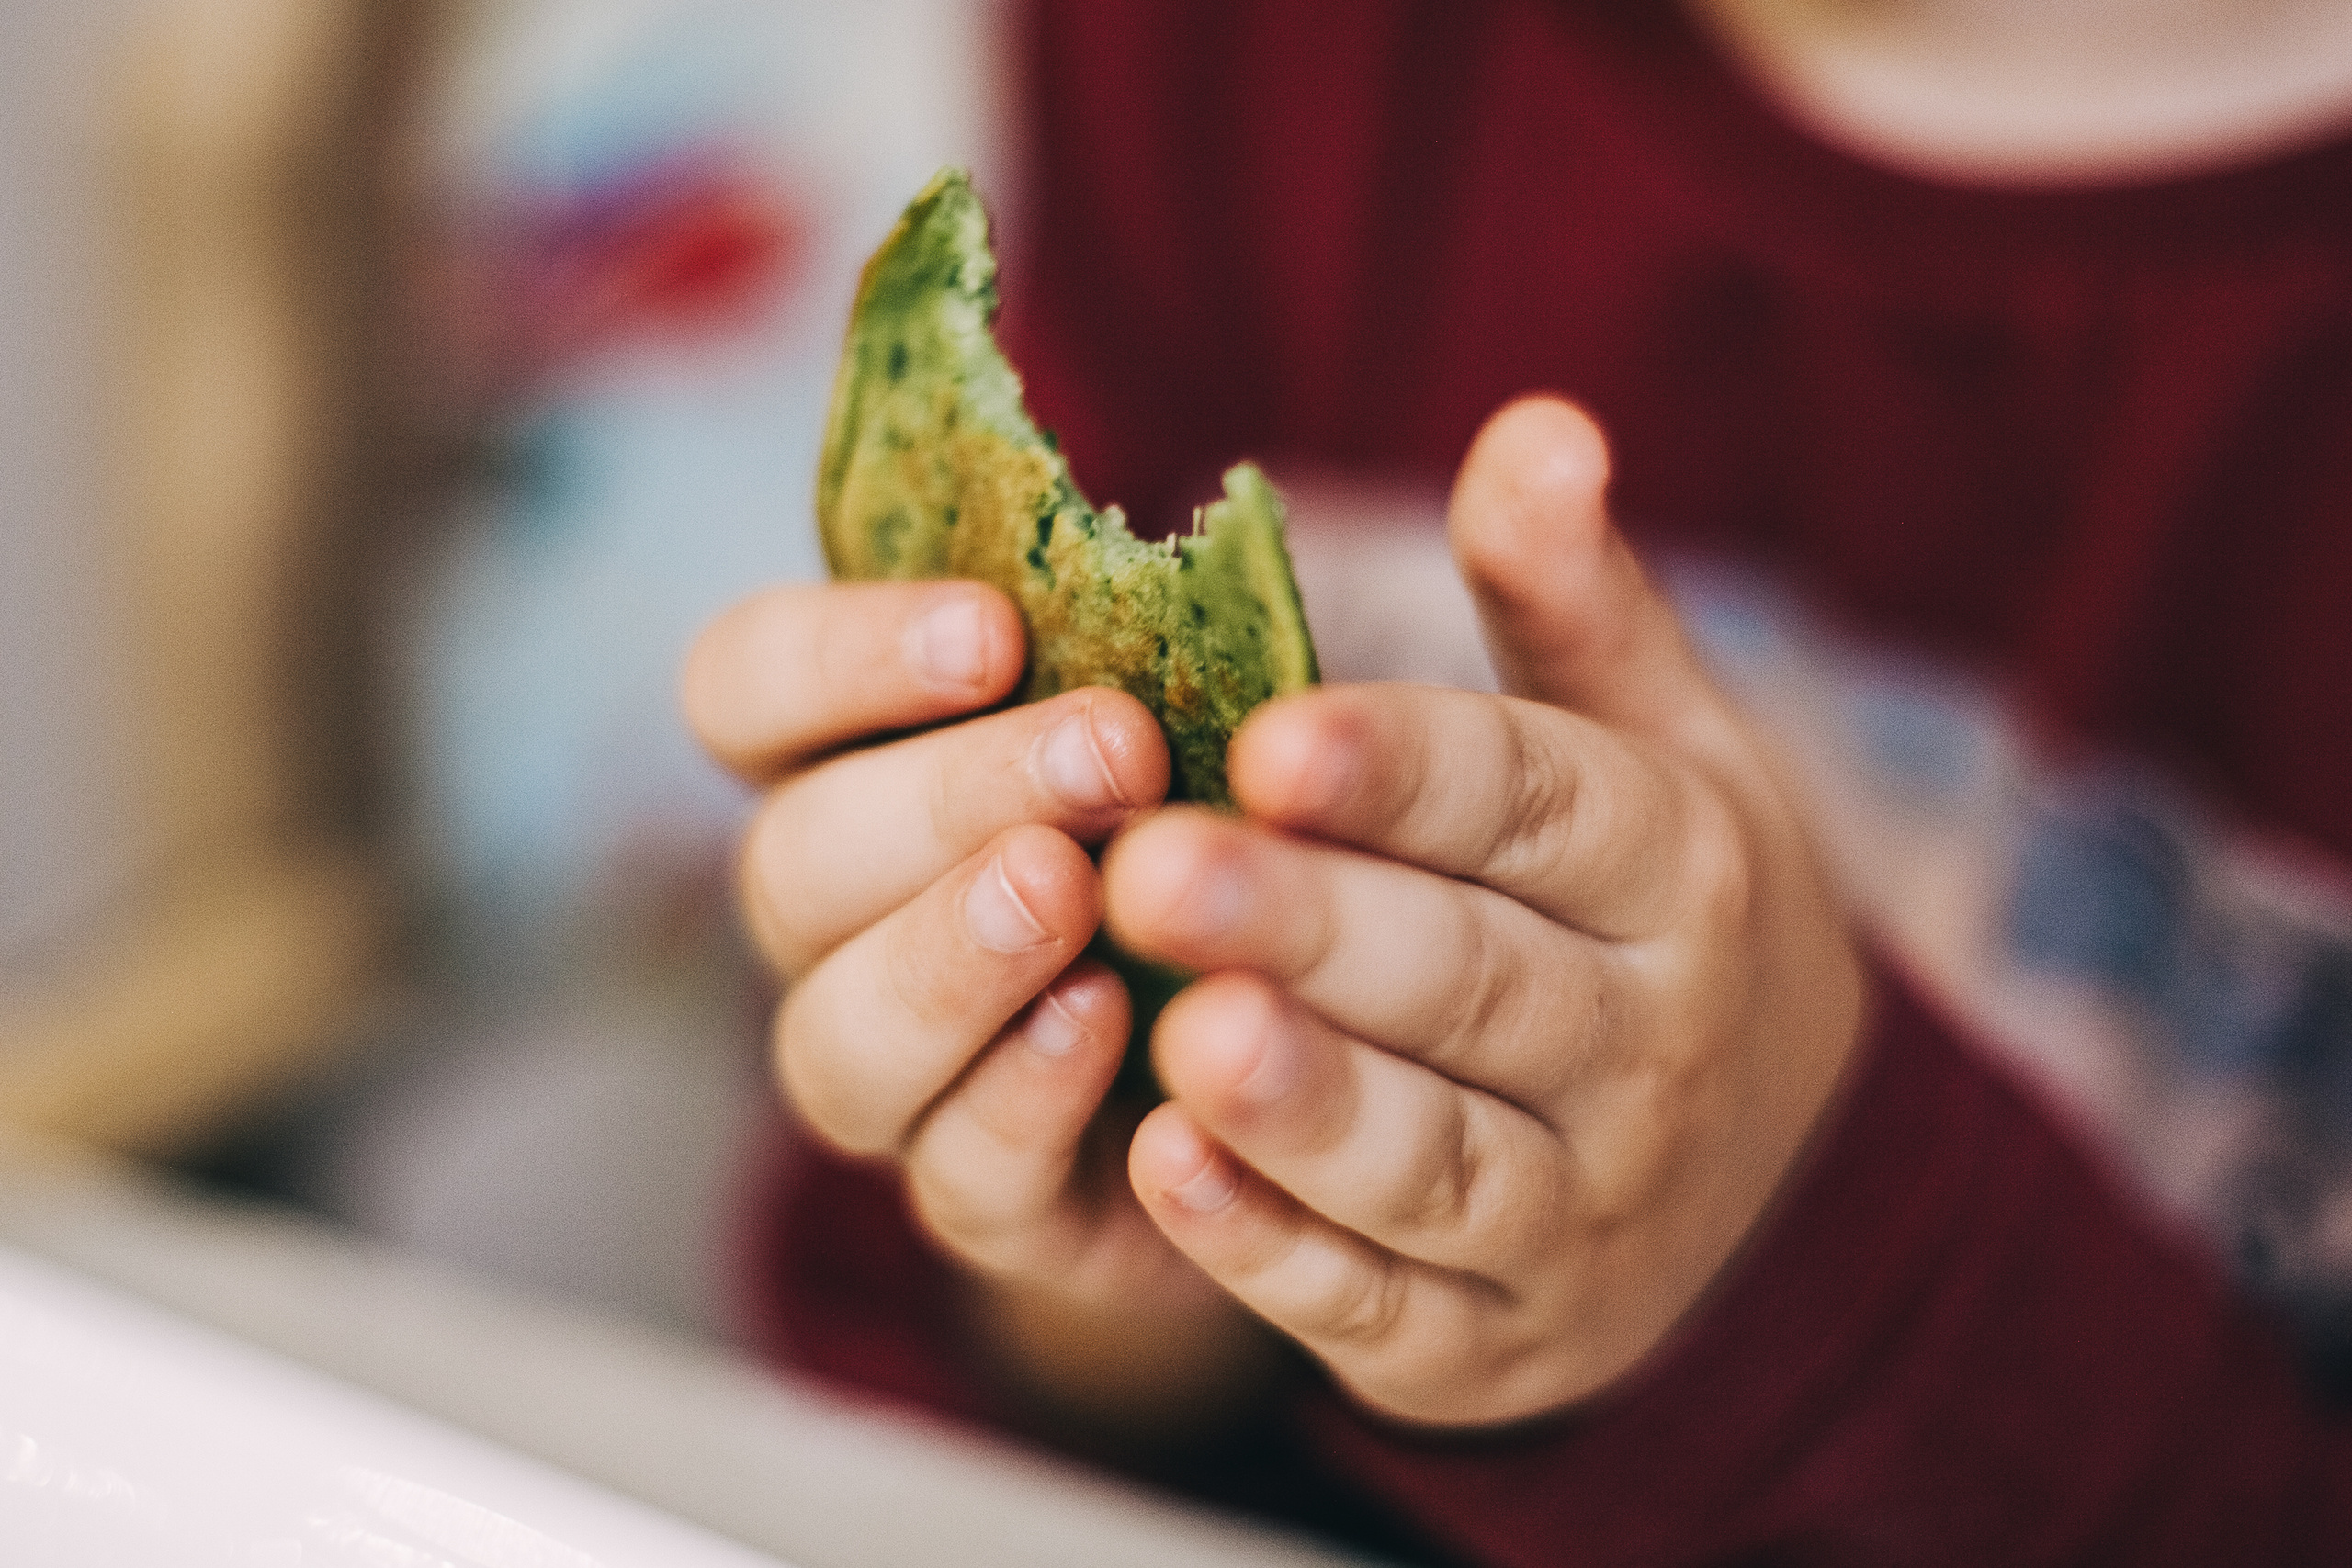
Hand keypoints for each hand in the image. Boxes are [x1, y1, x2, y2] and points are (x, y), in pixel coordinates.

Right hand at [682, 580, 1277, 1442]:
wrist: (1319, 1040)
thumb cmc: (1248, 815)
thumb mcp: (1225, 688)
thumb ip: (1186, 604)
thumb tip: (1268, 441)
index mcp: (851, 767)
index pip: (744, 691)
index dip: (837, 656)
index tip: (994, 630)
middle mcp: (840, 922)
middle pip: (789, 860)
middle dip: (944, 796)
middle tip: (1114, 751)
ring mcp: (902, 1073)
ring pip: (833, 1037)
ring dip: (944, 956)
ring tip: (1071, 893)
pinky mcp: (992, 1201)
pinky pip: (953, 1174)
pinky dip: (1017, 1098)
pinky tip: (1107, 1025)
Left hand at [1104, 396, 1865, 1427]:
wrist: (1770, 1183)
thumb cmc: (1654, 916)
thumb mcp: (1655, 748)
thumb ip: (1569, 603)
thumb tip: (1536, 422)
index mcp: (1679, 869)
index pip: (1543, 806)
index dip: (1412, 773)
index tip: (1275, 734)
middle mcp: (1650, 1047)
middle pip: (1475, 982)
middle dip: (1315, 930)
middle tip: (1155, 869)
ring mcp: (1579, 1212)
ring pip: (1438, 1162)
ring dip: (1307, 1106)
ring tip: (1177, 1037)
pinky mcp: (1489, 1341)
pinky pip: (1382, 1306)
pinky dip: (1276, 1257)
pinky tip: (1163, 1178)